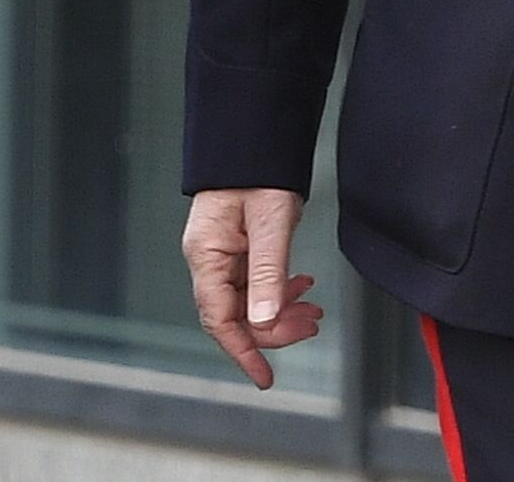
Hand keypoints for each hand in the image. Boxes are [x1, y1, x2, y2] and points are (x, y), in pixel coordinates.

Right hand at [183, 187, 323, 387]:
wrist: (251, 142)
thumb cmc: (257, 174)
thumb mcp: (270, 225)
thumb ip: (267, 274)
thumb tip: (264, 322)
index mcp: (206, 255)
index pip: (218, 318)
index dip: (242, 351)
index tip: (264, 378)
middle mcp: (207, 259)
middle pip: (235, 316)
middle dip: (275, 329)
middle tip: (313, 324)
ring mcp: (219, 255)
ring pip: (247, 303)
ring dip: (281, 312)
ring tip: (314, 308)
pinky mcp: (234, 249)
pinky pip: (253, 285)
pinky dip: (279, 292)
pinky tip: (302, 285)